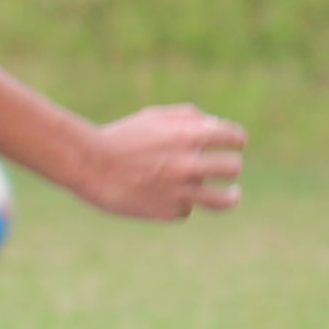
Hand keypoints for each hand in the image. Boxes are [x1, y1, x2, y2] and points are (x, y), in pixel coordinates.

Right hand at [75, 104, 244, 219]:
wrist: (90, 165)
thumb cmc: (122, 137)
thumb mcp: (154, 116)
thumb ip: (188, 118)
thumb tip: (215, 126)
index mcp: (189, 135)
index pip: (233, 137)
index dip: (238, 140)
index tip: (236, 143)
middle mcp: (190, 164)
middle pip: (233, 167)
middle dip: (233, 166)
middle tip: (229, 167)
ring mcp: (181, 190)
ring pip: (223, 200)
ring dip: (232, 197)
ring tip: (234, 195)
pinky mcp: (168, 212)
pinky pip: (186, 210)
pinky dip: (180, 203)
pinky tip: (165, 196)